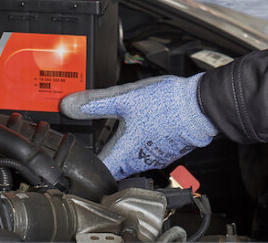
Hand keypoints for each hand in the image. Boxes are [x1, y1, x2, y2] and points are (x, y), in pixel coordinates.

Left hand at [60, 75, 217, 178]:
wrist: (200, 106)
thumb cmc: (166, 104)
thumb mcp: (124, 98)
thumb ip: (94, 103)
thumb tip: (68, 106)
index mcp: (124, 152)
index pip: (96, 169)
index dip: (83, 164)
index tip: (74, 157)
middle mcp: (138, 161)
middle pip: (113, 163)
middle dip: (103, 151)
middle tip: (95, 134)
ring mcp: (154, 158)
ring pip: (130, 157)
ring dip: (122, 145)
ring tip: (120, 126)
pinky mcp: (166, 151)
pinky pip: (146, 151)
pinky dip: (140, 141)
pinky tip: (143, 125)